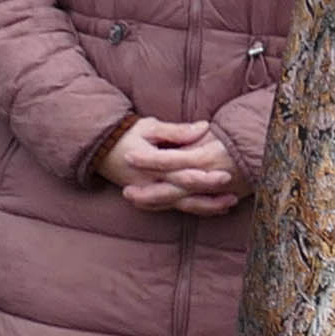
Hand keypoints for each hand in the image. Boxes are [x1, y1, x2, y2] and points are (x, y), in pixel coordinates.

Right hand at [100, 117, 240, 212]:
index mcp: (152, 166)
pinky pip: (174, 207)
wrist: (99, 149)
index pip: (182, 175)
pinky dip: (193, 209)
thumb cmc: (126, 134)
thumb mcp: (150, 127)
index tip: (226, 175)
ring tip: (229, 205)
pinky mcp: (151, 196)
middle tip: (235, 196)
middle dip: (210, 198)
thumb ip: (177, 131)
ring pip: (181, 206)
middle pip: (185, 195)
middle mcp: (152, 184)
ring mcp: (151, 192)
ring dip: (205, 207)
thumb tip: (205, 127)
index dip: (204, 177)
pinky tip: (212, 208)